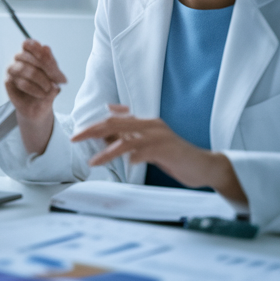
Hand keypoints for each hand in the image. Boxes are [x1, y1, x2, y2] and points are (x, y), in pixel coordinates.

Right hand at [4, 39, 66, 154]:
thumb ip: (51, 63)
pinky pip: (22, 83)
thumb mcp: (55, 76)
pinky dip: (35, 89)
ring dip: (41, 80)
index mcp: (30, 53)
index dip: (37, 48)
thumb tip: (46, 47)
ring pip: (25, 69)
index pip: (28, 44)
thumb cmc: (46, 88)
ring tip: (49, 88)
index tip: (48, 56)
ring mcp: (11, 70)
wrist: (39, 107)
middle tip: (59, 80)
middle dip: (47, 68)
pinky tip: (41, 94)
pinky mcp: (8, 82)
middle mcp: (18, 59)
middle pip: (29, 57)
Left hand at [71, 105, 246, 202]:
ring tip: (93, 162)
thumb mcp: (148, 142)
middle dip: (92, 131)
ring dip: (107, 152)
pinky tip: (125, 165)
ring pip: (126, 141)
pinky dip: (132, 157)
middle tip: (75, 139)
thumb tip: (108, 114)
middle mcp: (151, 125)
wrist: (204, 166)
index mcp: (145, 122)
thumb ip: (130, 131)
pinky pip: (145, 152)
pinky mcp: (167, 150)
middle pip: (115, 124)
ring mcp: (159, 137)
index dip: (93, 126)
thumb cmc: (173, 156)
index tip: (77, 135)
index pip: (113, 120)